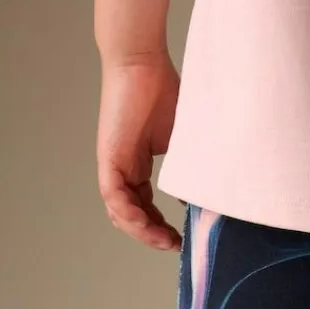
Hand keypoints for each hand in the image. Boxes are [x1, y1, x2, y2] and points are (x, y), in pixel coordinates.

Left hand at [97, 53, 181, 250]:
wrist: (142, 62)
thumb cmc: (163, 91)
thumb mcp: (183, 142)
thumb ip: (190, 171)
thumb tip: (200, 199)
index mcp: (137, 165)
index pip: (144, 208)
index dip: (160, 228)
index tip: (180, 240)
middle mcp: (122, 169)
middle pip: (130, 216)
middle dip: (151, 236)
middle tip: (173, 246)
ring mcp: (113, 165)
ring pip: (119, 212)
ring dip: (141, 232)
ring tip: (164, 241)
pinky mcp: (109, 158)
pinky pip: (113, 196)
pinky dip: (128, 214)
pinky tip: (146, 224)